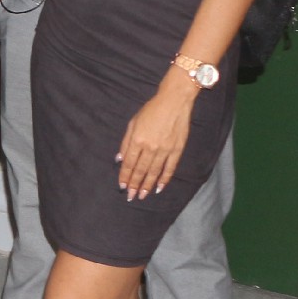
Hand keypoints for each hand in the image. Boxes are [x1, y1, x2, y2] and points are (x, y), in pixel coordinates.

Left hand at [117, 82, 194, 199]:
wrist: (174, 102)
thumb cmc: (151, 110)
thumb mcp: (133, 123)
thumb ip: (126, 142)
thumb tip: (120, 159)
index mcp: (137, 140)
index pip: (129, 163)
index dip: (125, 176)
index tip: (122, 186)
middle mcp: (150, 147)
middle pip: (141, 170)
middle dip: (134, 185)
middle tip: (130, 196)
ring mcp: (165, 149)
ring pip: (154, 172)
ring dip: (147, 185)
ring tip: (142, 195)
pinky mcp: (177, 150)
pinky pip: (170, 168)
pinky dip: (164, 179)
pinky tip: (159, 188)